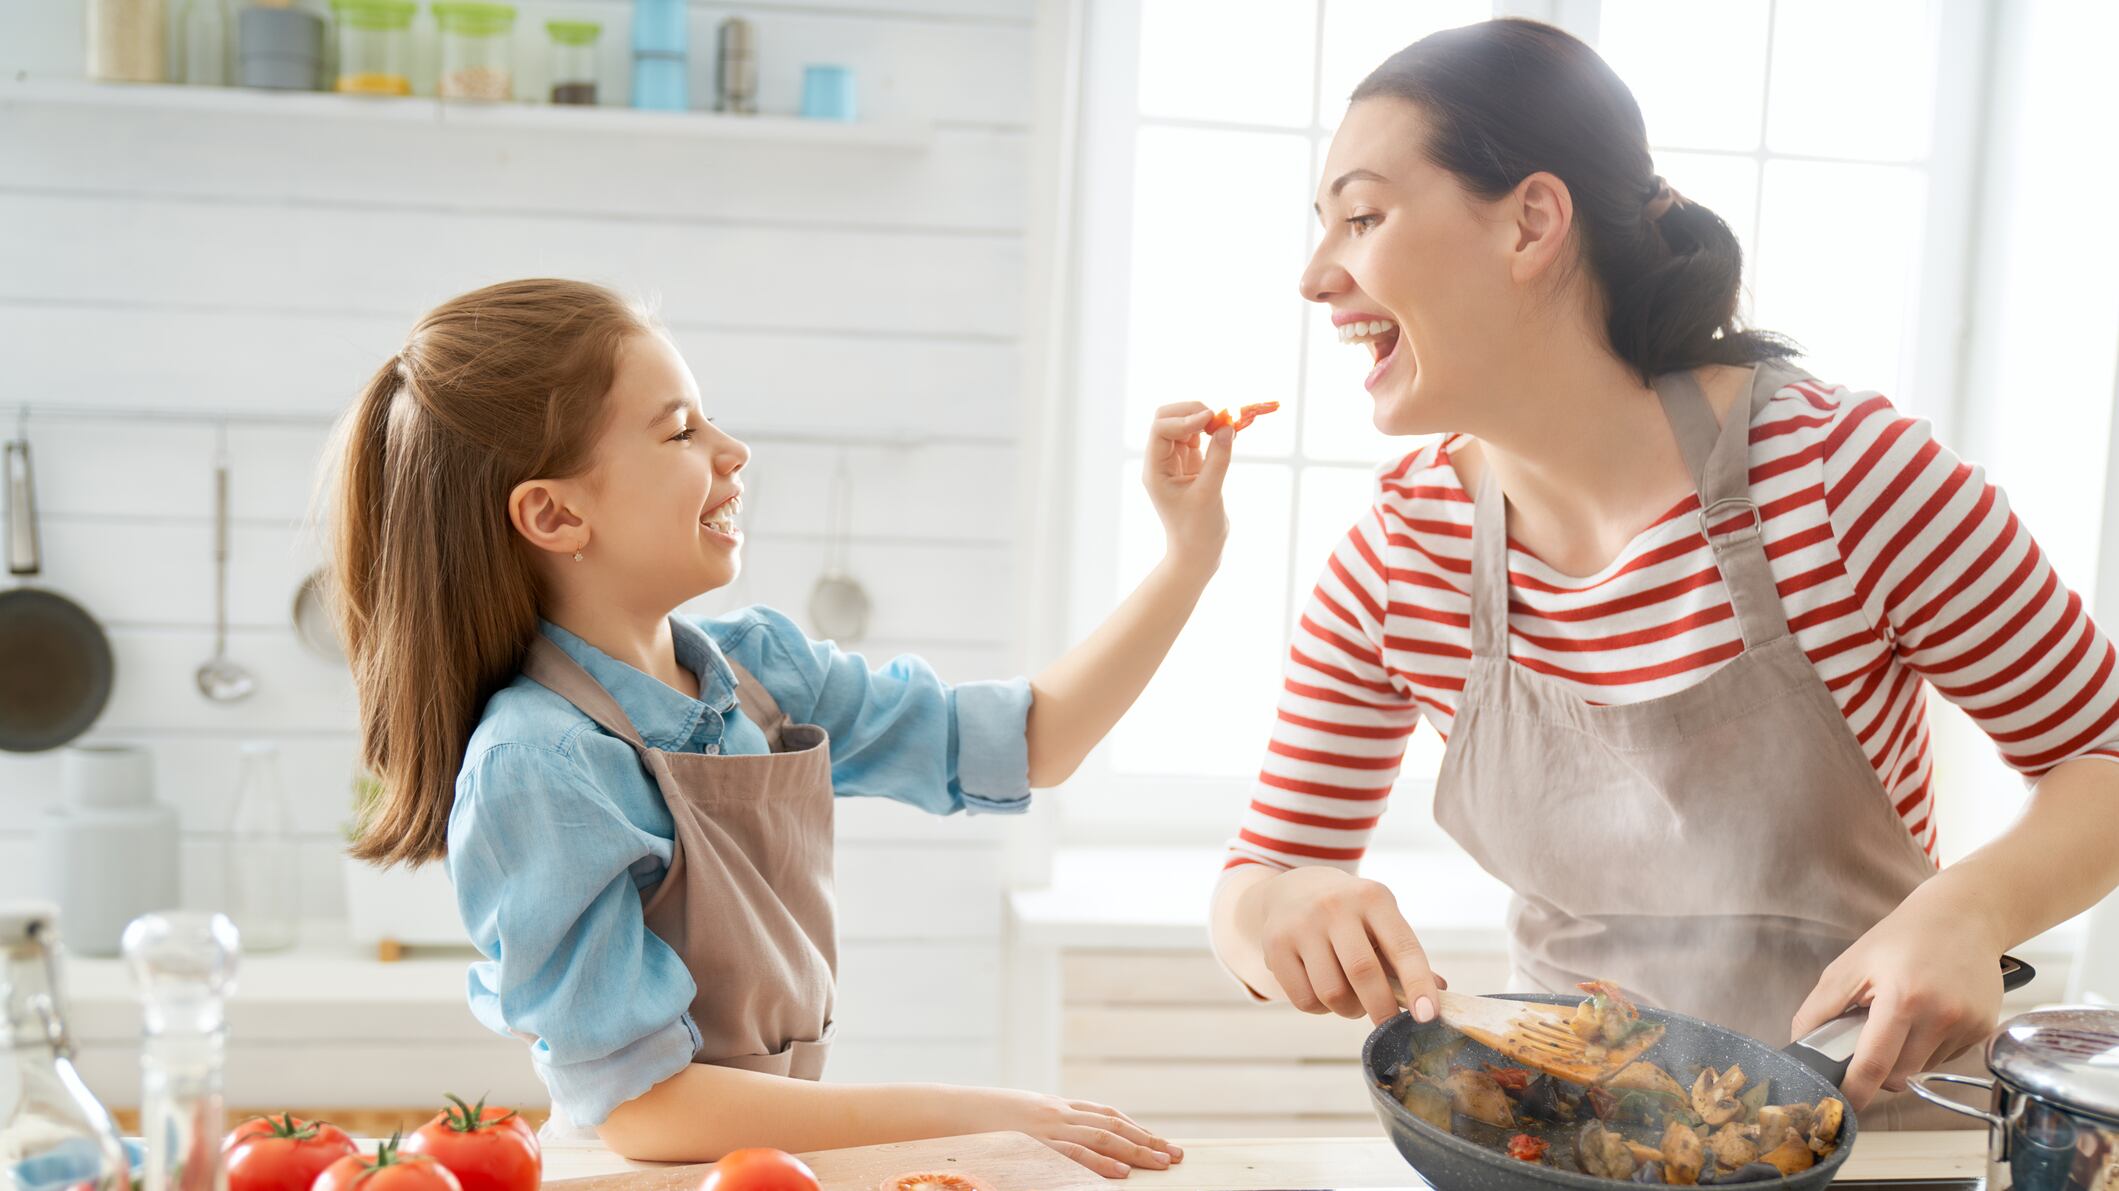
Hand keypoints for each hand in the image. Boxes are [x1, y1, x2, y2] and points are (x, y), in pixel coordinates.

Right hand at [951, 1086, 1182, 1178]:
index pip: (1105, 1114)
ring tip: (1163, 1164)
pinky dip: (1099, 1164)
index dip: (1135, 1128)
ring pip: (1102, 1138)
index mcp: (1054, 1106)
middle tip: (1177, 1155)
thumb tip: (1060, 1143)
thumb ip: (1042, 1127)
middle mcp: (1057, 1113)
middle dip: (1147, 1140)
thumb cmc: (978, 1119)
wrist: (947, 1110)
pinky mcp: (1034, 1145)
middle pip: (1113, 1125)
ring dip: (1136, 1151)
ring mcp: (1047, 1128)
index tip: (1159, 1140)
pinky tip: (1121, 1174)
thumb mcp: (1017, 1117)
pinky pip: (1072, 1155)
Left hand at [1142, 403, 1231, 572]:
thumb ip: (1218, 460)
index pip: (1161, 429)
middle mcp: (1161, 461)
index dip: (1185, 419)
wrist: (1199, 551)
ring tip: (1230, 422)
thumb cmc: (1197, 530)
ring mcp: (1176, 460)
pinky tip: (1231, 430)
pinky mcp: (1192, 463)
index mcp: (1155, 469)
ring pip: (1186, 424)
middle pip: (1169, 418)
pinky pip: (1201, 436)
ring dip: (1207, 418)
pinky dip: (1215, 429)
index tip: (1211, 420)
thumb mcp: (1209, 494)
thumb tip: (1227, 427)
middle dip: (1193, 412)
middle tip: (1220, 418)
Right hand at [1250, 864, 1444, 1025]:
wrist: (1293, 889)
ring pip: (1332, 993)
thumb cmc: (1350, 915)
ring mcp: (1301, 924)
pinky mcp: (1275, 946)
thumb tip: (1440, 993)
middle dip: (1381, 1010)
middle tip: (1388, 1025)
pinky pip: (1304, 1000)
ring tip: (1352, 1002)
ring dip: (1349, 1011)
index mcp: (1372, 898)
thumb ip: (1405, 957)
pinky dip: (1321, 1009)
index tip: (1428, 1016)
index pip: (1402, 947)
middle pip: (1363, 973)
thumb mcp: (1380, 920)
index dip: (1418, 984)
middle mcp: (1335, 906)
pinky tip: (1323, 993)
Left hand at [1789, 885, 2006, 1109]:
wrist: (1962, 917)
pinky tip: (1926, 1015)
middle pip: (1898, 1074)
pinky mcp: (1982, 1030)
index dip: (1855, 1091)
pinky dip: (1927, 1047)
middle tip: (1869, 1038)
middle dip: (1877, 1069)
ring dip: (1904, 1057)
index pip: (1874, 1064)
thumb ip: (1820, 1007)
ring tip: (1902, 1017)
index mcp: (1903, 998)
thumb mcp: (1850, 965)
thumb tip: (1800, 1044)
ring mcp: (1966, 1025)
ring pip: (1921, 1069)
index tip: (1842, 1104)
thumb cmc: (1901, 938)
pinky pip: (1944, 1058)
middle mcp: (1941, 1015)